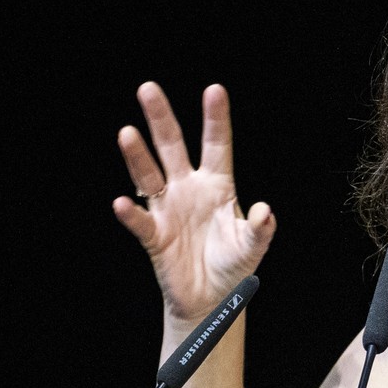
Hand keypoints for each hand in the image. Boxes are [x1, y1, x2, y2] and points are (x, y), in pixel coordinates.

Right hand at [112, 83, 275, 324]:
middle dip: (161, 119)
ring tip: (127, 133)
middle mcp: (189, 190)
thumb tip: (265, 211)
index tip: (214, 90)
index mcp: (218, 186)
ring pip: (149, 175)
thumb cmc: (234, 266)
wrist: (213, 299)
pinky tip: (122, 203)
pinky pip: (141, 221)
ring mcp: (169, 210)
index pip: (216, 146)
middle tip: (147, 88)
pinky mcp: (155, 236)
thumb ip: (260, 229)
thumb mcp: (252, 247)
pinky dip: (131, 214)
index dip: (215, 120)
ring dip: (138, 156)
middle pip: (172, 147)